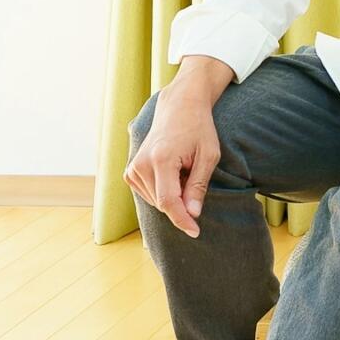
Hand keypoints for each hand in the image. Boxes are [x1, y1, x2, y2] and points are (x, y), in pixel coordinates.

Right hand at [125, 70, 224, 238]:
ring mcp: (133, 168)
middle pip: (163, 203)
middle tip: (194, 176)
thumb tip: (192, 214)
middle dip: (182, 203)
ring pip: (156, 201)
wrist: (179, 107)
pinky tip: (172, 172)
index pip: (168, 202)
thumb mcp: (208, 156)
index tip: (195, 232)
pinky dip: (164, 191)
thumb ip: (198, 186)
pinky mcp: (131, 172)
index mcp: (161, 160)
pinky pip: (150, 194)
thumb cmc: (199, 129)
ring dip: (174, 195)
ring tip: (184, 170)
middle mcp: (141, 165)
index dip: (182, 220)